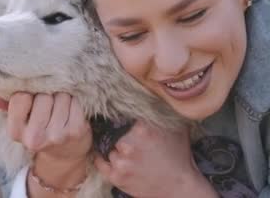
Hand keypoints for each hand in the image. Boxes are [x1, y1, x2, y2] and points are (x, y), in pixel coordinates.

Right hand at [0, 92, 91, 189]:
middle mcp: (35, 138)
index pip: (20, 97)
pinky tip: (70, 112)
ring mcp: (56, 136)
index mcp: (16, 132)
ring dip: (62, 98)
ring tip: (58, 108)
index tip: (31, 101)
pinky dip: (74, 103)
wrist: (64, 153)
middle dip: (47, 95)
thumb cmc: (39, 129)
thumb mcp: (20, 120)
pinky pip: (75, 103)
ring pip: (61, 97)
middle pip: (43, 97)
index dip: (28, 95)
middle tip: (48, 105)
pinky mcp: (75, 132)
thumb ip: (5, 105)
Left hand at [94, 121, 215, 197]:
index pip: (120, 114)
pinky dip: (102, 158)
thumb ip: (161, 109)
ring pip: (106, 146)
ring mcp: (121, 162)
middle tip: (125, 135)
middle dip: (117, 132)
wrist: (179, 188)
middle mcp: (128, 145)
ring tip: (126, 149)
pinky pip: (100, 162)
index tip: (117, 111)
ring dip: (113, 146)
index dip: (119, 112)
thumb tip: (150, 90)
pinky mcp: (116, 177)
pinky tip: (111, 155)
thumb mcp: (175, 128)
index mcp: (142, 129)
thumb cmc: (178, 156)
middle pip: (111, 130)